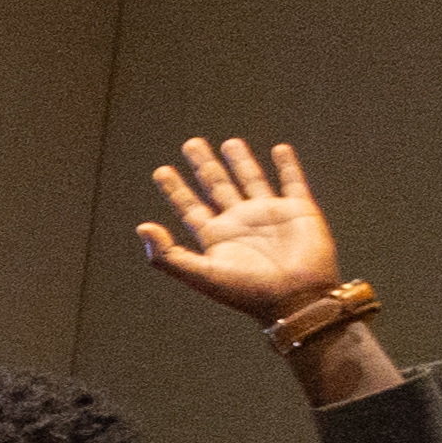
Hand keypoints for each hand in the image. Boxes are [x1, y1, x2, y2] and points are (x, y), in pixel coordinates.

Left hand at [137, 135, 338, 316]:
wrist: (296, 299)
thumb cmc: (248, 292)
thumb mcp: (202, 274)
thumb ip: (168, 255)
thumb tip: (141, 227)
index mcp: (216, 236)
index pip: (189, 207)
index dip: (175, 189)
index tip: (161, 170)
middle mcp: (240, 222)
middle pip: (217, 186)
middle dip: (204, 165)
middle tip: (191, 143)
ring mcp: (269, 214)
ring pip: (251, 179)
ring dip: (240, 161)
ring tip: (229, 142)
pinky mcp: (300, 211)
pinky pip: (292, 182)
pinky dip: (287, 165)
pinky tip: (280, 150)